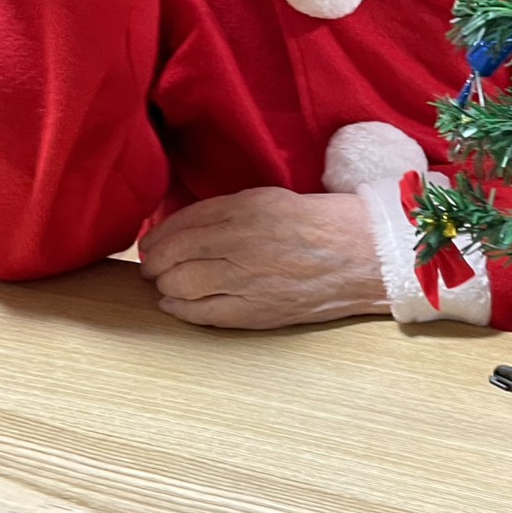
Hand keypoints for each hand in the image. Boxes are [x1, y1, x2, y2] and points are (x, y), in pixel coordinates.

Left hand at [139, 187, 389, 329]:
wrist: (361, 255)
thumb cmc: (317, 223)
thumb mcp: (269, 199)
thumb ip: (226, 210)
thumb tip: (180, 224)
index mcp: (246, 208)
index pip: (182, 222)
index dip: (159, 234)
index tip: (150, 241)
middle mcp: (242, 242)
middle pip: (174, 255)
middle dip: (155, 261)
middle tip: (151, 263)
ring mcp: (247, 279)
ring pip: (181, 284)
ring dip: (164, 284)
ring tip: (164, 282)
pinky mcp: (255, 311)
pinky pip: (201, 313)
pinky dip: (179, 308)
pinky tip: (174, 302)